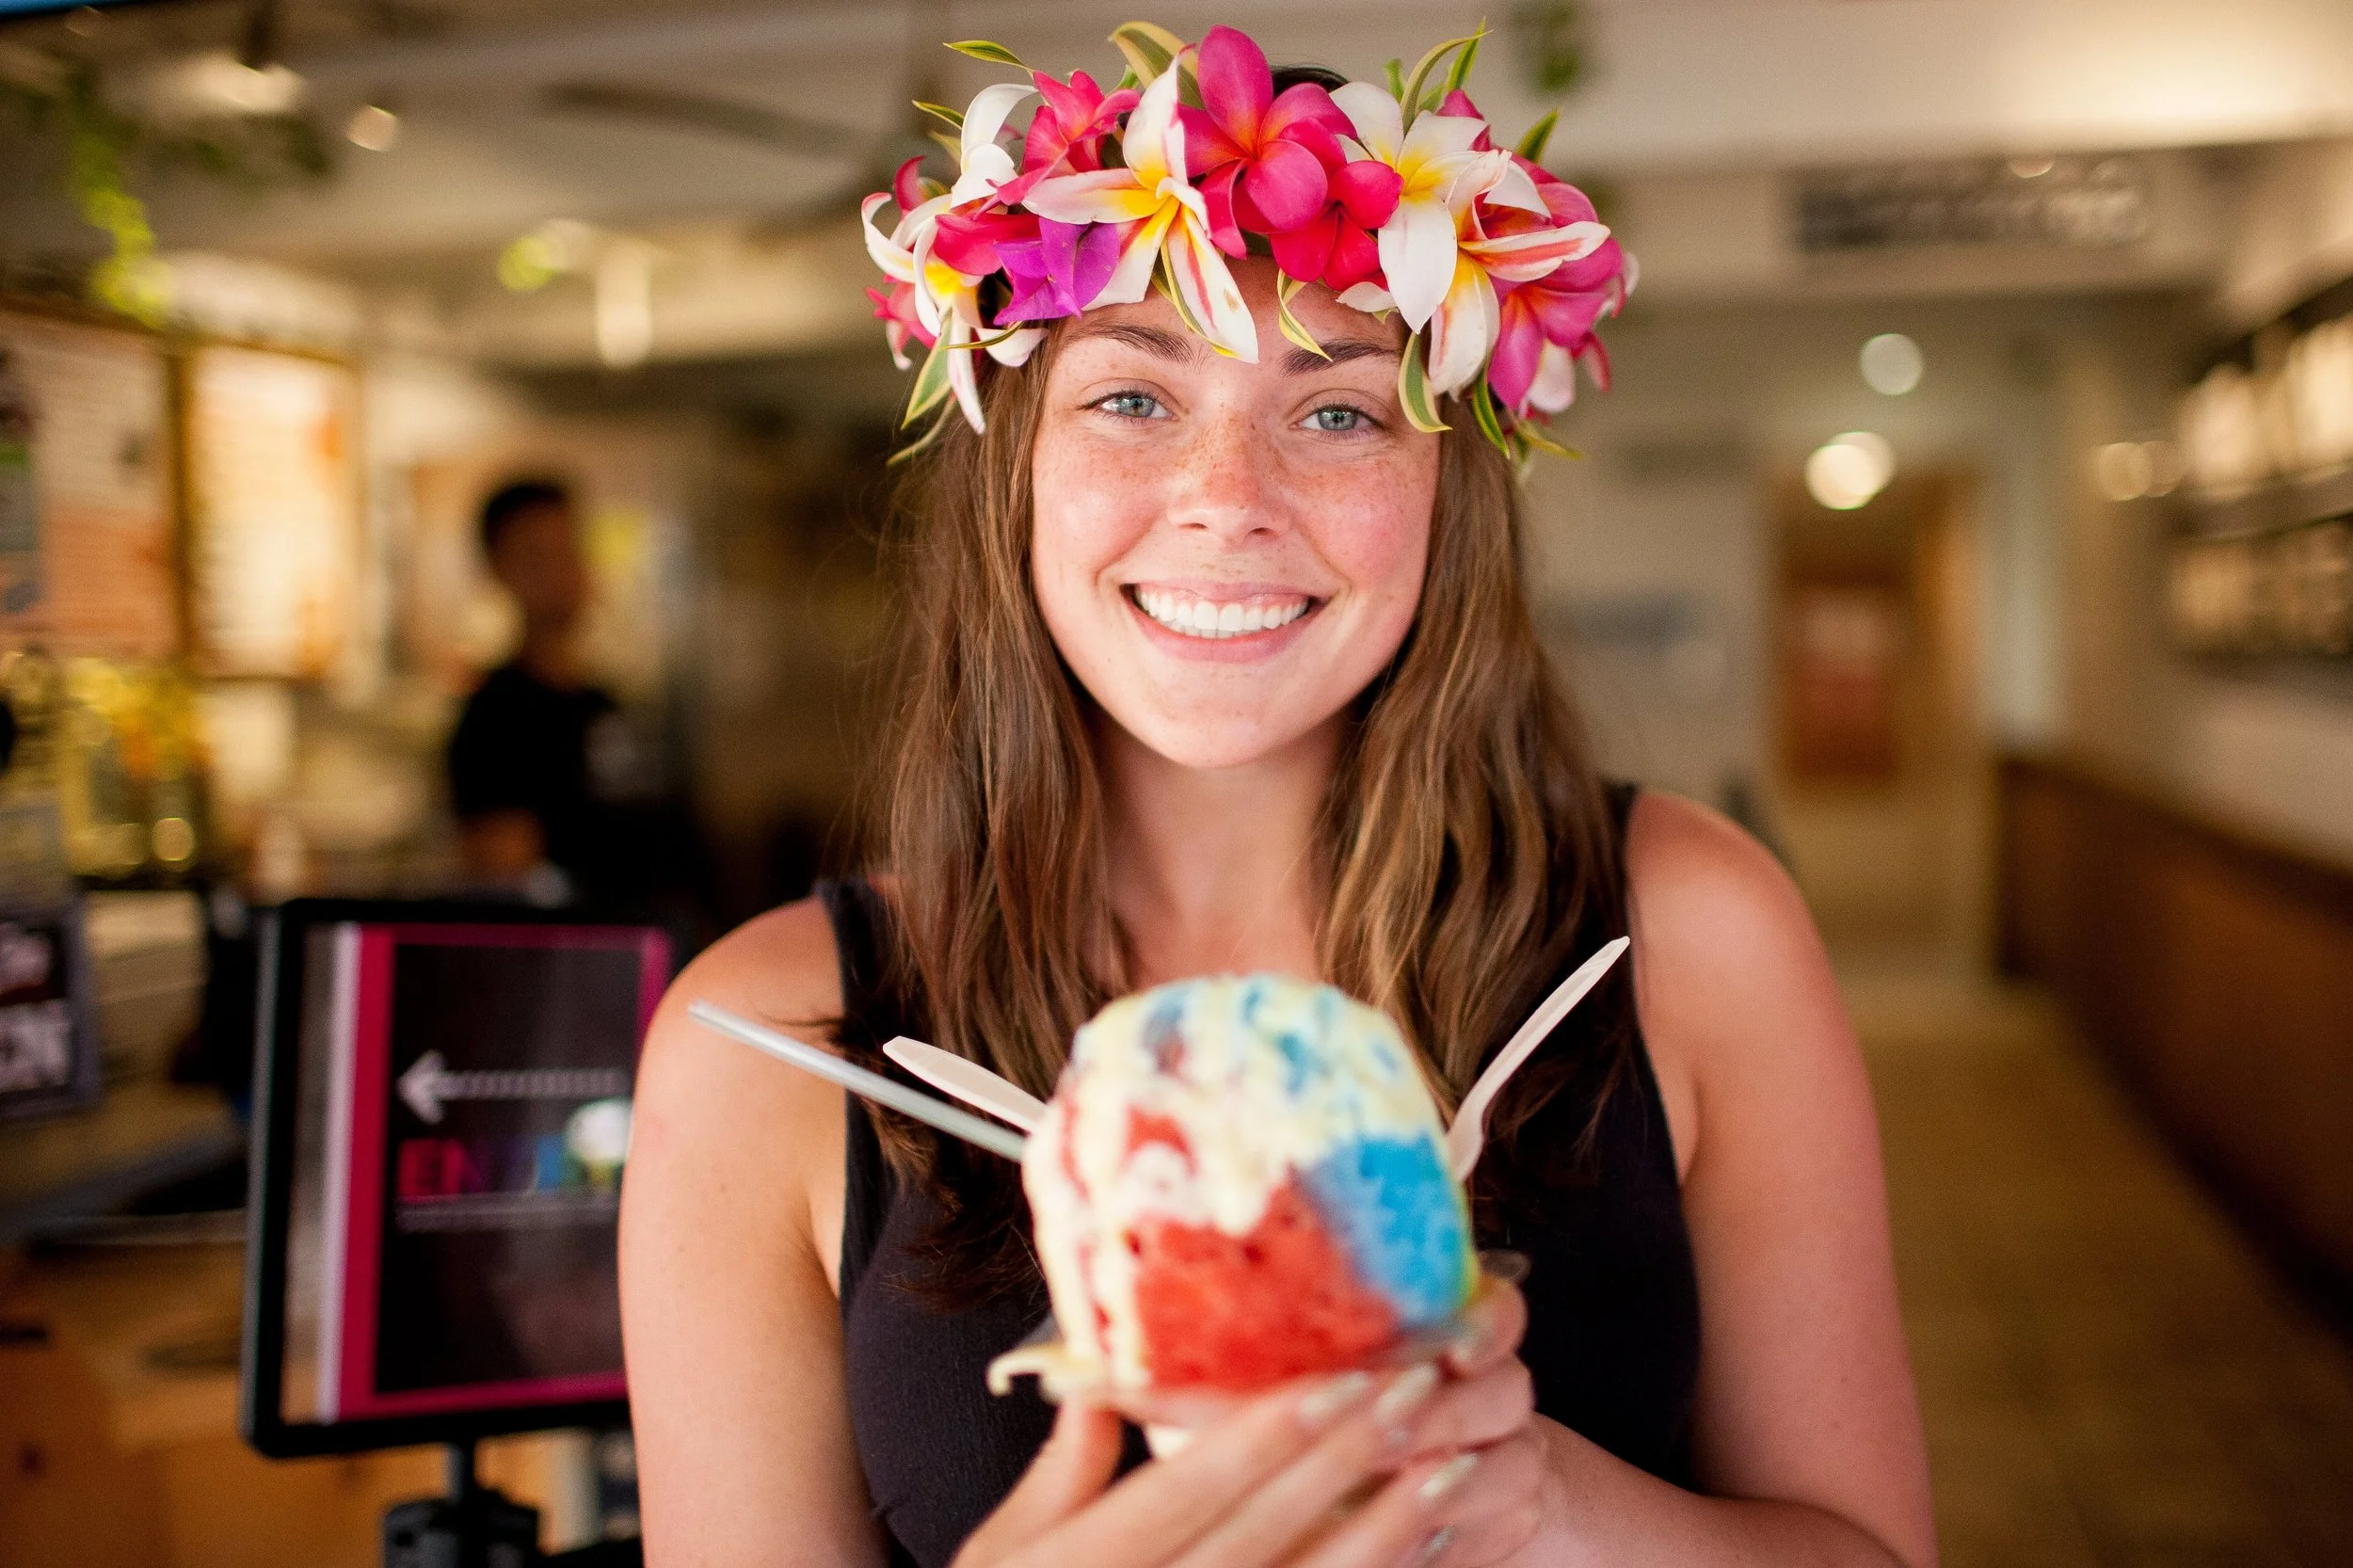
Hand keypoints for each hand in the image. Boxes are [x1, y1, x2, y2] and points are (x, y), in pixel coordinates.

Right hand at [952, 1280, 1542, 1567]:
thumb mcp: (1006, 1550)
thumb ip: (1062, 1471)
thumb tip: (1101, 1385)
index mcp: (1089, 1562)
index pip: (1193, 1487)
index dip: (1270, 1432)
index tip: (1339, 1375)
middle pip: (1265, 1529)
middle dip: (1347, 1457)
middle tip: (1419, 1389)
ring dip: (1390, 1528)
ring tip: (1455, 1466)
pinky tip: (1435, 1546)